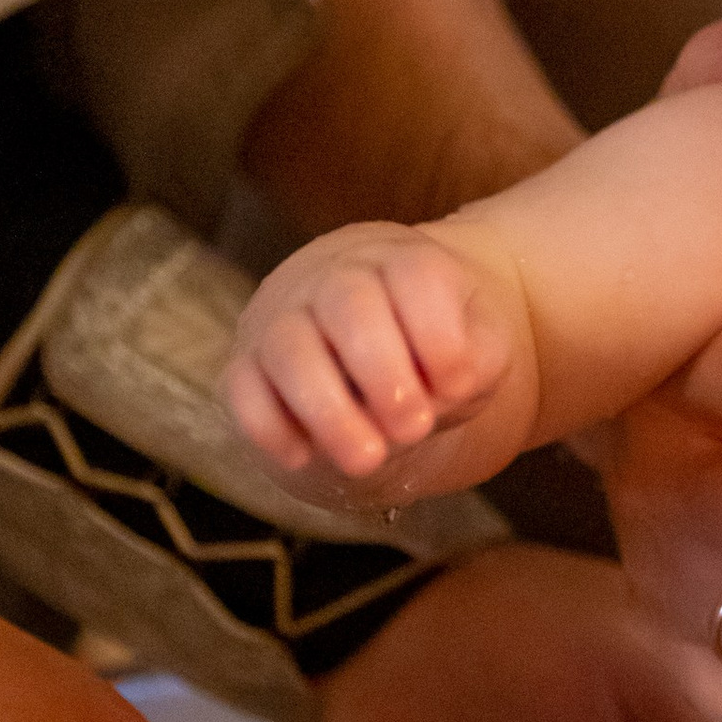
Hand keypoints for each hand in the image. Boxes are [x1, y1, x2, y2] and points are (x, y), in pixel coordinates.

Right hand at [226, 223, 514, 492]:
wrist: (378, 356)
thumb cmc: (434, 347)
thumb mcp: (479, 349)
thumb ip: (479, 359)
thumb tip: (450, 383)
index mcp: (402, 262)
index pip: (415, 275)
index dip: (438, 333)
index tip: (458, 385)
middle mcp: (336, 278)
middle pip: (348, 303)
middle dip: (383, 372)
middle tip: (415, 428)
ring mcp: (283, 317)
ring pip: (288, 346)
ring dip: (328, 409)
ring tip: (369, 459)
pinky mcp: (247, 365)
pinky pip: (242, 387)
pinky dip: (269, 425)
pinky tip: (305, 458)